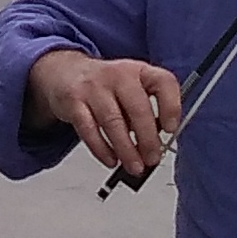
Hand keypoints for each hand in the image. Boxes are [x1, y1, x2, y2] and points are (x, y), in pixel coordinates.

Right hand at [28, 47, 184, 175]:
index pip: (163, 82)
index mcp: (139, 71)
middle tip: (152, 158)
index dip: (171, 106)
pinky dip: (102, 149)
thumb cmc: (105, 85)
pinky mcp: (74, 102)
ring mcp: (94, 88)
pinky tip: (111, 160)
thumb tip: (156, 143)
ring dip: (126, 149)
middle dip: (147, 139)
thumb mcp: (130, 88)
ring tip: (134, 166)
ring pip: (113, 122)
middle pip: (138, 108)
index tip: (171, 129)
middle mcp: (118, 76)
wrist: (65, 72)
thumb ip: (145, 111)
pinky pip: (89, 130)